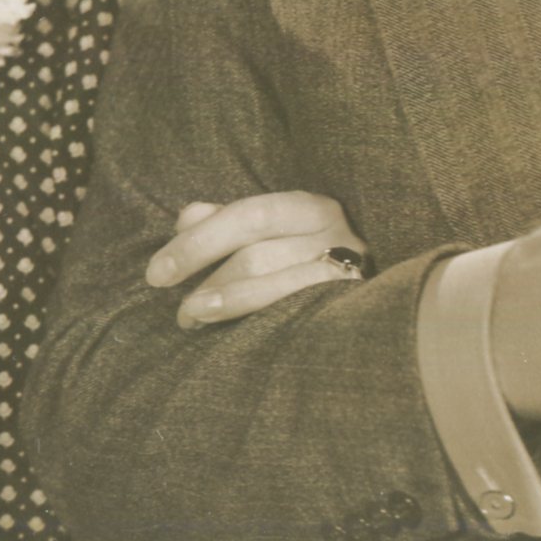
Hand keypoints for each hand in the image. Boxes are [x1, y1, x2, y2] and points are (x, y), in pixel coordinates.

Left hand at [145, 191, 364, 327]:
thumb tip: (185, 219)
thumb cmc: (305, 256)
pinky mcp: (354, 309)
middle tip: (177, 307)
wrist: (383, 300)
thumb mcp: (268, 230)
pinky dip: (261, 322)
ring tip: (193, 318)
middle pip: (257, 254)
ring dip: (227, 305)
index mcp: (309, 207)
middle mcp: (335, 233)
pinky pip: (301, 317)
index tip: (157, 273)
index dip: (197, 243)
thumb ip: (224, 220)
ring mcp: (349, 274)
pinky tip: (233, 333)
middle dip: (207, 280)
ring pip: (277, 288)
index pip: (246, 216)